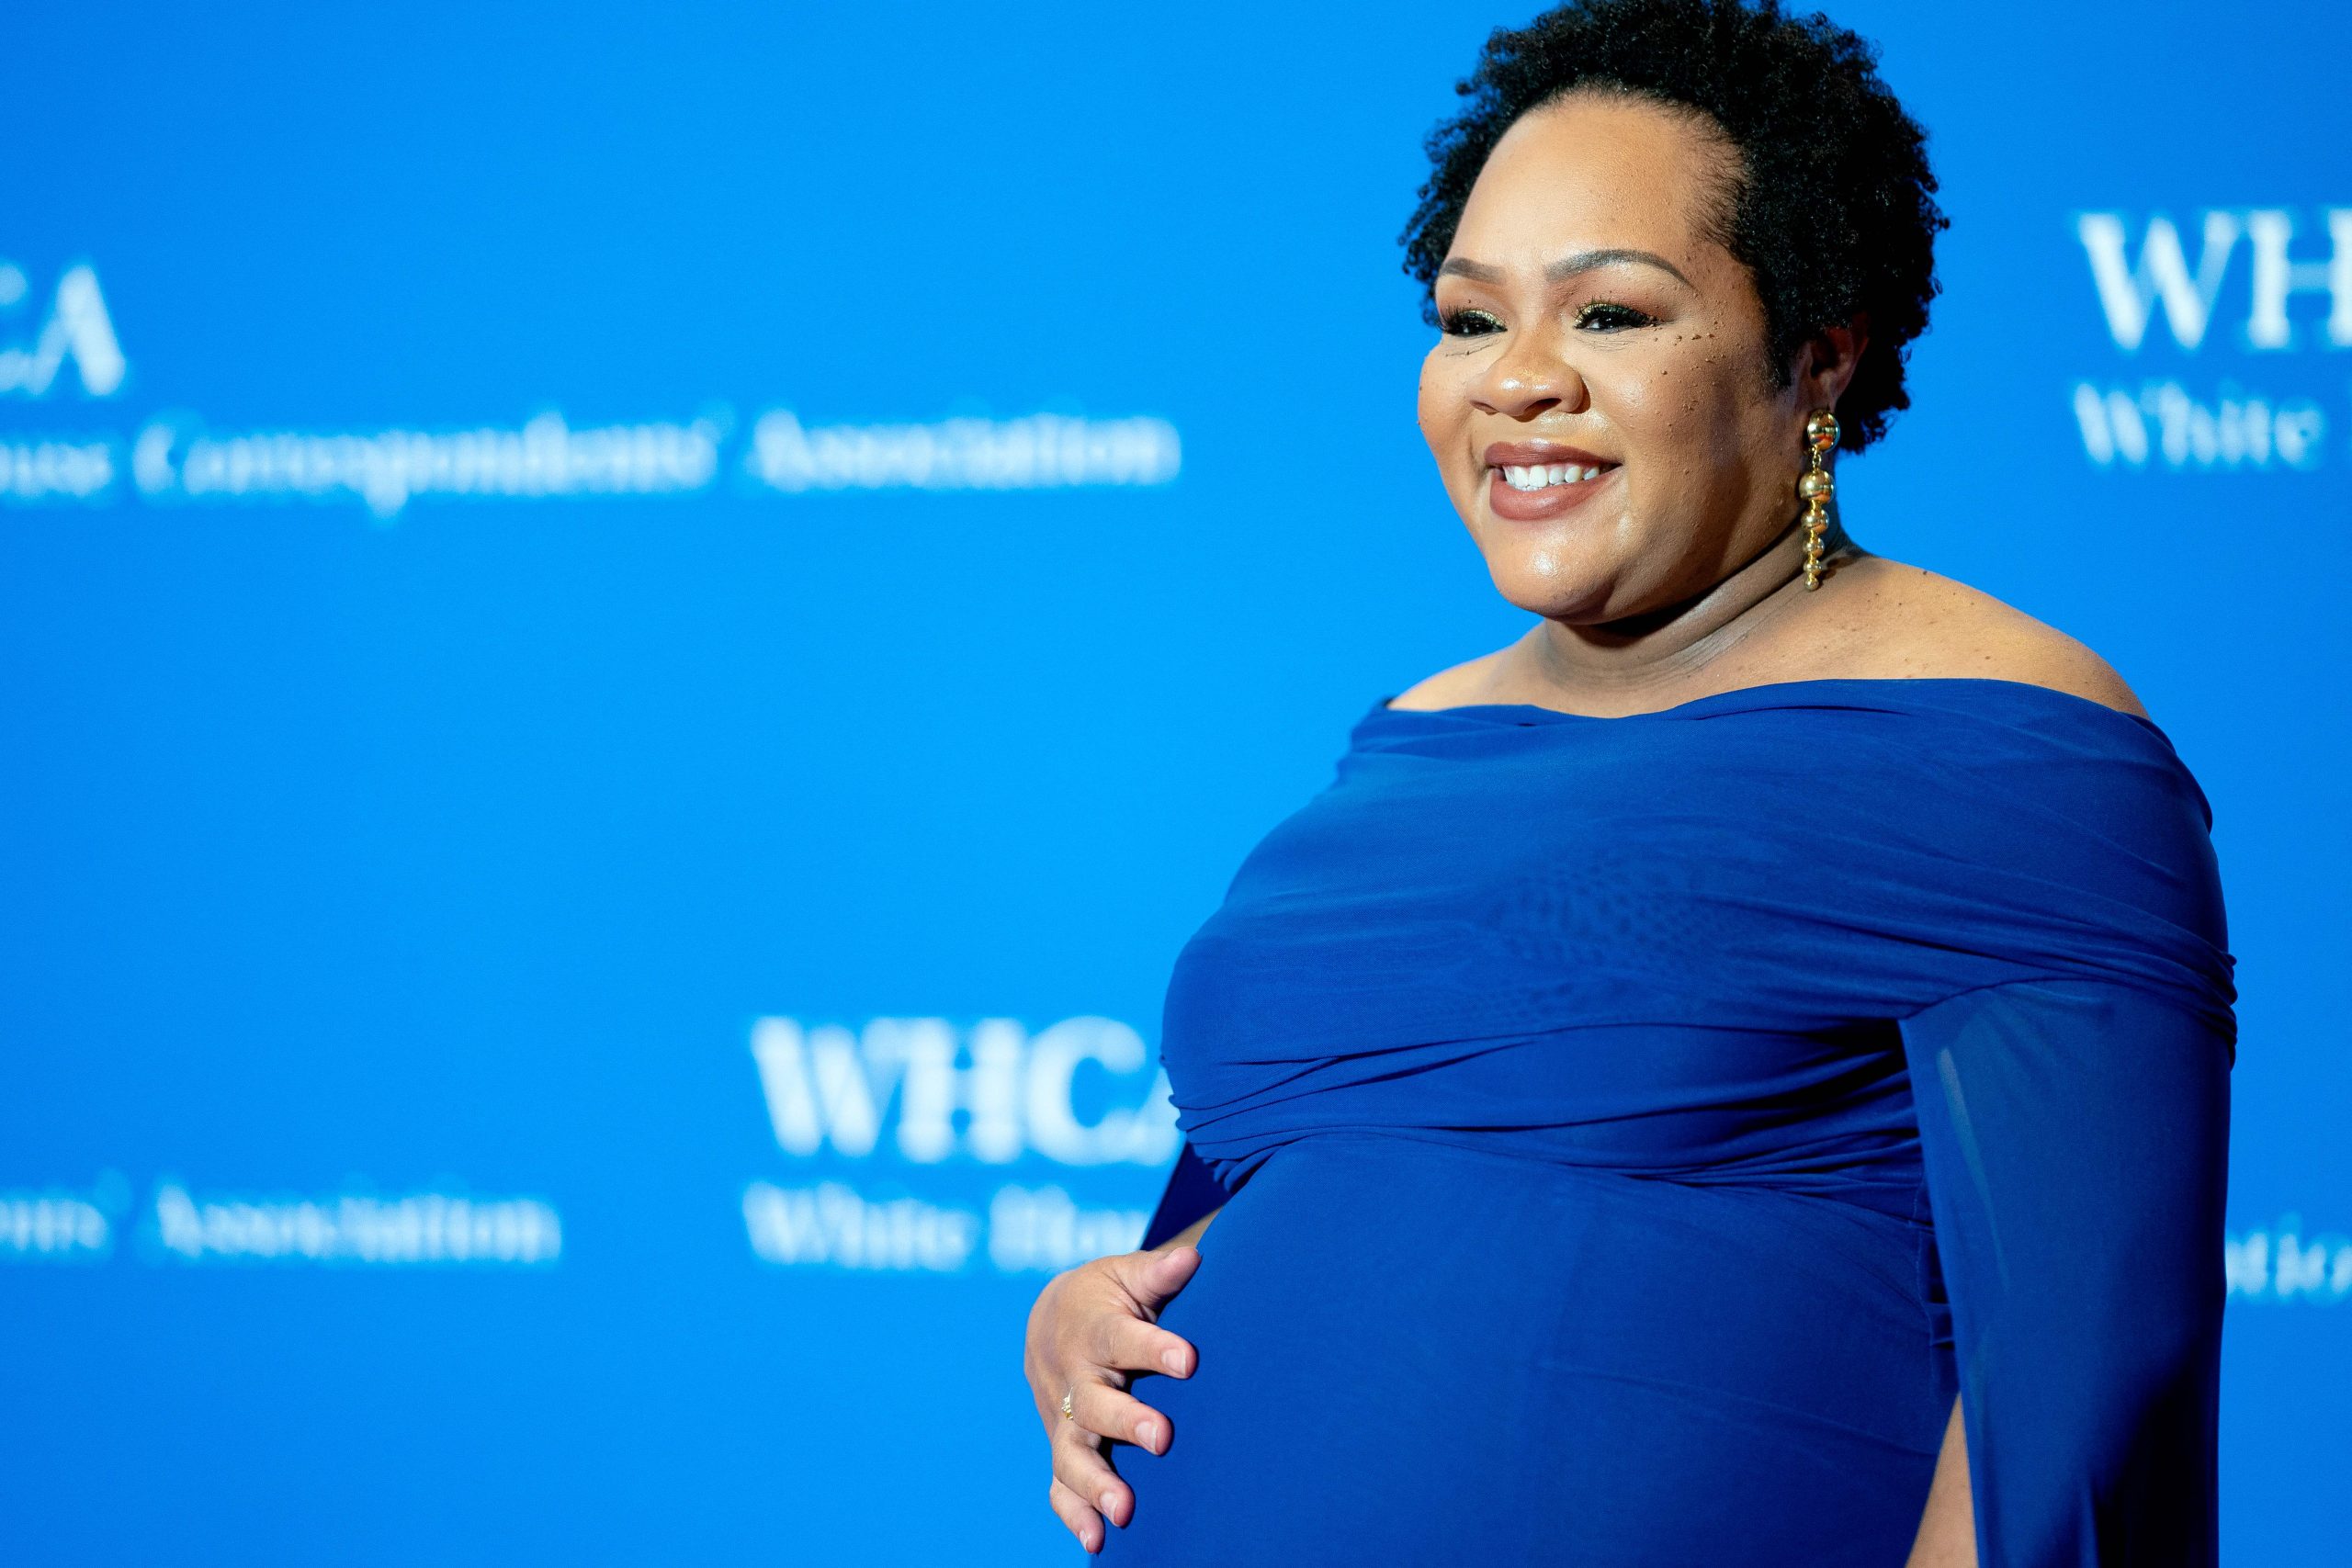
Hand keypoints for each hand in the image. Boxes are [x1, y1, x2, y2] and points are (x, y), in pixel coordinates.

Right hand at [1024, 1242, 1202, 1552]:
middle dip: (1127, 1422)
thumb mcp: (1126, 1275)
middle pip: (1096, 1404)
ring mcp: (1063, 1419)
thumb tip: (1193, 1258)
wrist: (1051, 1321)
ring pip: (1074, 1454)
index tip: (1189, 1360)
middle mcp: (1075, 1379)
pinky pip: (1060, 1485)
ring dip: (1097, 1483)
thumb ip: (1159, 1273)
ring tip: (1125, 1510)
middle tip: (1163, 1438)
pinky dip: (1073, 1514)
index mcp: (1094, 1331)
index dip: (1154, 1349)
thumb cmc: (1105, 1297)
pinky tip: (1096, 1542)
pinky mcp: (1061, 1446)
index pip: (1123, 1338)